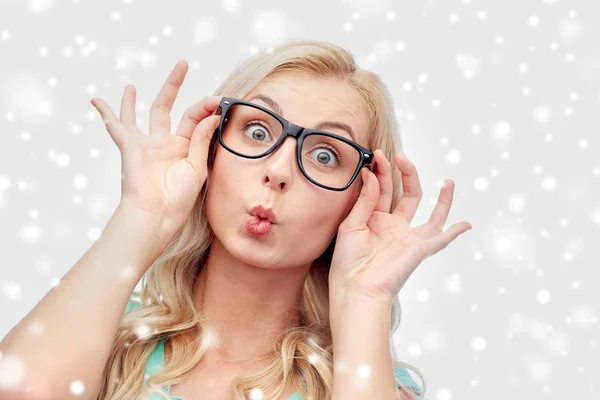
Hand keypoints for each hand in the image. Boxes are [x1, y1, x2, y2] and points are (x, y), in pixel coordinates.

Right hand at [90, 60, 221, 236]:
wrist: (156, 214)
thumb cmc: (178, 198)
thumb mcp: (197, 167)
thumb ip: (201, 138)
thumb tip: (213, 113)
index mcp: (184, 148)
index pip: (195, 118)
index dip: (207, 106)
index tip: (220, 98)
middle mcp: (165, 142)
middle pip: (168, 107)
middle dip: (174, 85)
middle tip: (182, 64)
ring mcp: (146, 143)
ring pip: (139, 115)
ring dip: (135, 99)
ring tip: (131, 86)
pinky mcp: (130, 146)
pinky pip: (116, 126)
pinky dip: (106, 113)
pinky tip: (97, 100)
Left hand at [328, 149, 472, 302]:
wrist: (355, 287)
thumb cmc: (347, 261)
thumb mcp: (351, 224)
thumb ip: (365, 200)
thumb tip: (373, 174)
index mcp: (374, 219)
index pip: (382, 188)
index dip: (381, 171)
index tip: (377, 156)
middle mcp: (393, 226)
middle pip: (406, 195)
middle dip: (405, 174)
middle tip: (401, 156)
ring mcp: (408, 237)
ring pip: (430, 215)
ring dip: (441, 198)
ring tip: (448, 181)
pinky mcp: (419, 249)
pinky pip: (441, 239)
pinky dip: (454, 232)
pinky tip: (466, 224)